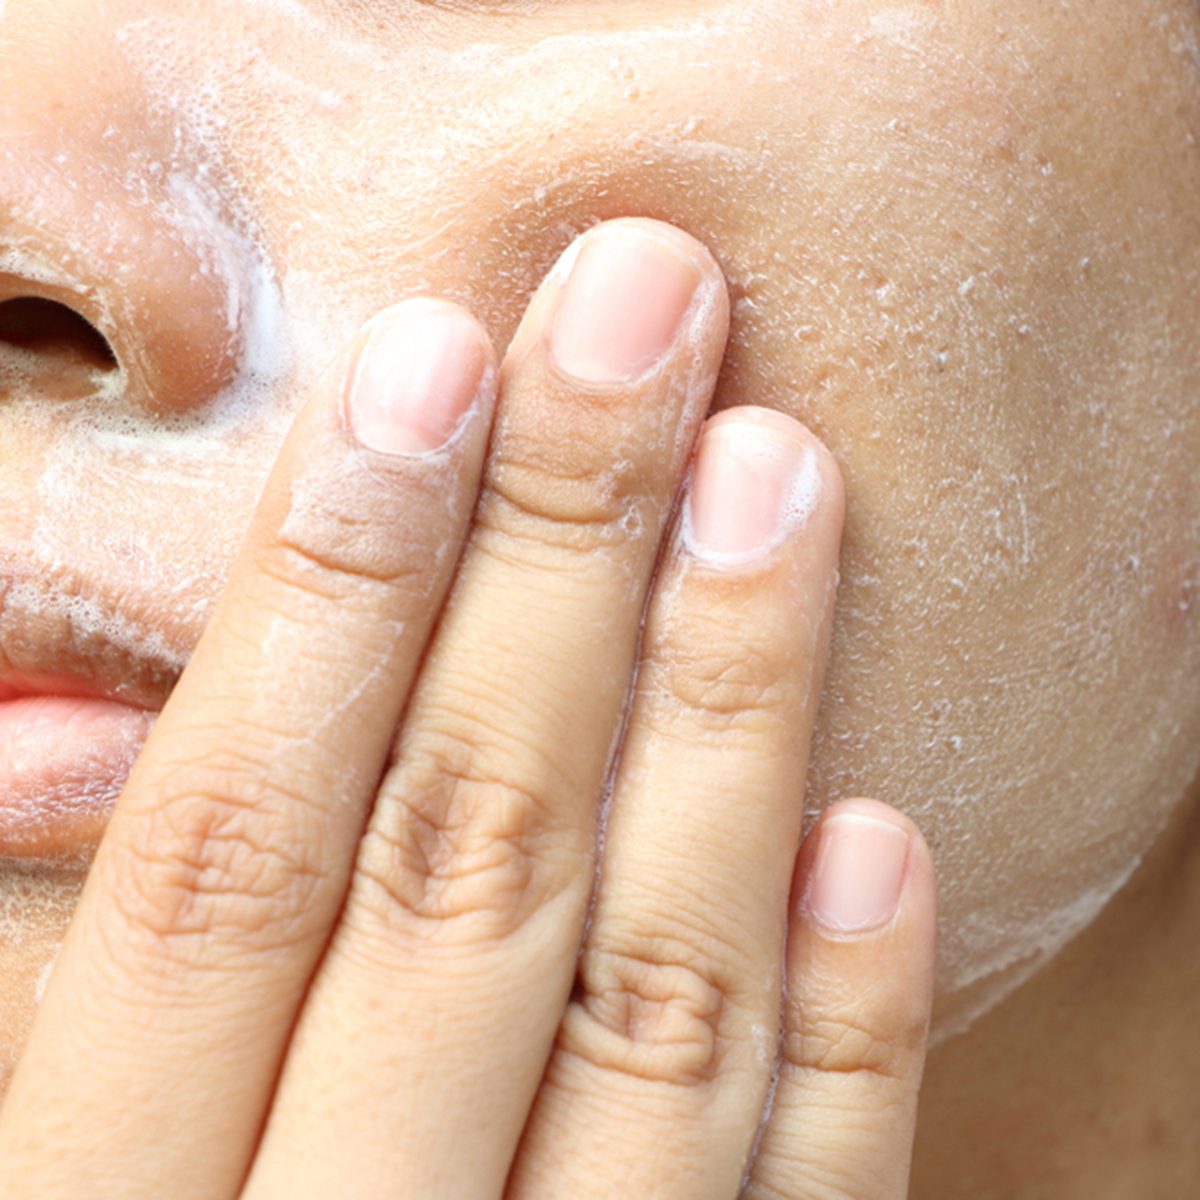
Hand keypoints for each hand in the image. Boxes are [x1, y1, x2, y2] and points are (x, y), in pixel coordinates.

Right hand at [0, 218, 935, 1198]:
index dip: (327, 577)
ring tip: (779, 478)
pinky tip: (877, 827)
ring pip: (655, 998)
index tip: (432, 355)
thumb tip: (82, 727)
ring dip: (727, 720)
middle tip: (649, 320)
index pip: (236, 836)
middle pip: (463, 859)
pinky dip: (843, 1031)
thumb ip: (89, 971)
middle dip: (559, 562)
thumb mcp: (38, 1143)